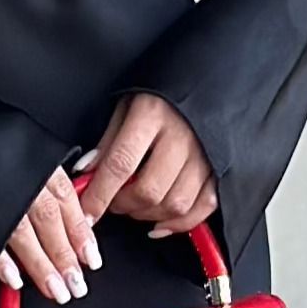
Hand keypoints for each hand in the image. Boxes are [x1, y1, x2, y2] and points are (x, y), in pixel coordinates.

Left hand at [0, 91, 216, 302]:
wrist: (205, 83)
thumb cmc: (160, 97)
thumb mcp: (127, 107)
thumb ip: (108, 142)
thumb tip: (86, 175)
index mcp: (152, 114)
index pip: (121, 164)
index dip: (100, 194)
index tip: (86, 212)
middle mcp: (181, 136)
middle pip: (149, 190)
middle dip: (123, 206)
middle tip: (112, 202)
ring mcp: (205, 154)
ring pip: (175, 204)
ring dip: (148, 215)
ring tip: (134, 205)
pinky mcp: (221, 169)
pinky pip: (203, 208)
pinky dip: (179, 223)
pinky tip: (159, 223)